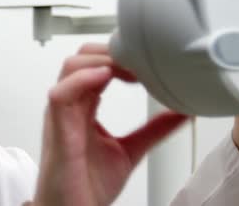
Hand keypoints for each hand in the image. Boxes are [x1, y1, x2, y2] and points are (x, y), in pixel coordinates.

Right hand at [33, 43, 187, 205]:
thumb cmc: (87, 186)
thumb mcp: (130, 150)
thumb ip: (153, 130)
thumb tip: (180, 113)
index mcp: (84, 108)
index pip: (96, 66)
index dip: (119, 55)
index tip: (145, 59)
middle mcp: (72, 107)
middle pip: (81, 58)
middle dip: (109, 51)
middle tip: (137, 60)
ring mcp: (62, 116)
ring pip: (70, 68)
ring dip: (99, 60)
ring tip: (125, 67)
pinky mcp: (58, 131)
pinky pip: (60, 94)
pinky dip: (81, 80)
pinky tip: (105, 77)